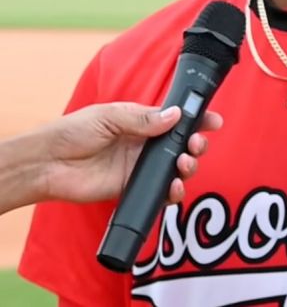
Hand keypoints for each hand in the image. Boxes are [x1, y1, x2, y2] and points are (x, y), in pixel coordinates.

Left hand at [41, 102, 222, 204]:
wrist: (49, 163)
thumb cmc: (74, 131)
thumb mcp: (110, 116)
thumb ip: (143, 118)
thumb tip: (176, 116)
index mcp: (142, 121)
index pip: (177, 119)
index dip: (198, 120)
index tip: (214, 121)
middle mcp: (145, 144)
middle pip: (182, 145)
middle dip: (196, 144)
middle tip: (195, 145)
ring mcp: (140, 167)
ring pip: (176, 169)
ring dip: (188, 167)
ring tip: (184, 165)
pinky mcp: (133, 188)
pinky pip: (160, 192)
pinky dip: (173, 192)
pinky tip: (175, 188)